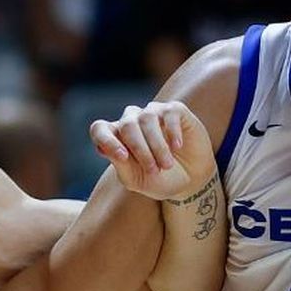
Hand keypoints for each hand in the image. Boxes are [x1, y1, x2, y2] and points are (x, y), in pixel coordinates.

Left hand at [89, 101, 215, 201]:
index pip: (99, 129)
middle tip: (154, 170)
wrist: (190, 180)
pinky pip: (169, 113)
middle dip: (140, 150)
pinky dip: (173, 132)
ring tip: (167, 165)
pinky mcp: (174, 110)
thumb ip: (119, 164)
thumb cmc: (158, 180)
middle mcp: (131, 121)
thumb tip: (102, 147)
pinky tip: (177, 147)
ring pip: (147, 118)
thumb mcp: (136, 180)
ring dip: (157, 145)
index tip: (123, 157)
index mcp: (116, 137)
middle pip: (126, 125)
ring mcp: (152, 113)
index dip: (107, 140)